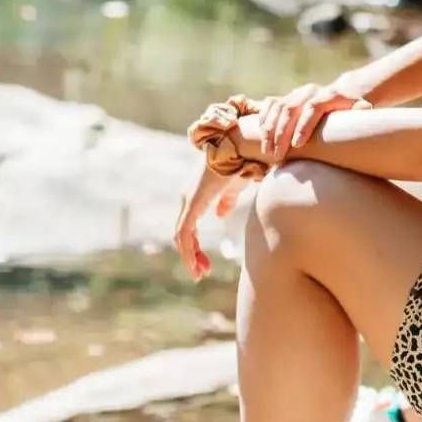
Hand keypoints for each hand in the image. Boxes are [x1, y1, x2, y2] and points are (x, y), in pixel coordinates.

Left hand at [174, 158, 237, 281]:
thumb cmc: (238, 164)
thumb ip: (225, 202)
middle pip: (183, 235)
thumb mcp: (232, 188)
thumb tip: (220, 214)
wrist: (239, 148)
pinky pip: (185, 232)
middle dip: (192, 256)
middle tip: (201, 274)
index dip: (195, 247)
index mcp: (196, 198)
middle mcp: (188, 200)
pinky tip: (195, 263)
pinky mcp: (193, 203)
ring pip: (181, 236)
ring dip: (189, 257)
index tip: (204, 263)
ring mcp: (188, 201)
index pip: (188, 228)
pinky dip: (188, 250)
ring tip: (198, 273)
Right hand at [257, 80, 371, 162]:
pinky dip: (263, 119)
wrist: (344, 96)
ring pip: (277, 108)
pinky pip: (269, 105)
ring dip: (269, 131)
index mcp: (329, 95)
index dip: (304, 126)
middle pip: (290, 109)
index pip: (312, 108)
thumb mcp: (362, 113)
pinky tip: (261, 137)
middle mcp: (310, 91)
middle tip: (277, 156)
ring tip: (267, 153)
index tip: (298, 145)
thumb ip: (361, 111)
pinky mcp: (286, 97)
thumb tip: (365, 109)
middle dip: (282, 134)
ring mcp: (296, 93)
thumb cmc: (353, 114)